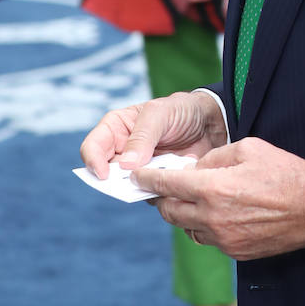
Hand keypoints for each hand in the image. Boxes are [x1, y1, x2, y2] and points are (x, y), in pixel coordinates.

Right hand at [80, 90, 227, 179]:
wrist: (211, 124)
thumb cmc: (181, 110)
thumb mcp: (160, 113)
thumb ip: (143, 135)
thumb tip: (125, 165)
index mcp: (116, 129)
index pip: (93, 148)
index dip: (93, 162)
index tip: (104, 175)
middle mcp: (123, 152)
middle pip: (106, 174)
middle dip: (116, 181)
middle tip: (132, 183)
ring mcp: (139, 170)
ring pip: (128, 188)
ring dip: (141, 188)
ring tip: (161, 180)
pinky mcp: (156, 183)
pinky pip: (150, 195)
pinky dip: (159, 193)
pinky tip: (175, 183)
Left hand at [144, 136, 304, 259]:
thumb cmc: (283, 171)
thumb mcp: (247, 148)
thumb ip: (214, 157)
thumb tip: (194, 167)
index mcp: (213, 188)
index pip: (167, 185)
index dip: (147, 180)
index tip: (135, 177)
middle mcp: (213, 217)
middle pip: (169, 211)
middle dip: (161, 198)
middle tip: (161, 187)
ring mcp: (223, 238)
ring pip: (185, 227)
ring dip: (181, 213)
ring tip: (189, 198)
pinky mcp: (235, 251)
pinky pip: (206, 239)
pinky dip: (202, 226)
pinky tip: (212, 213)